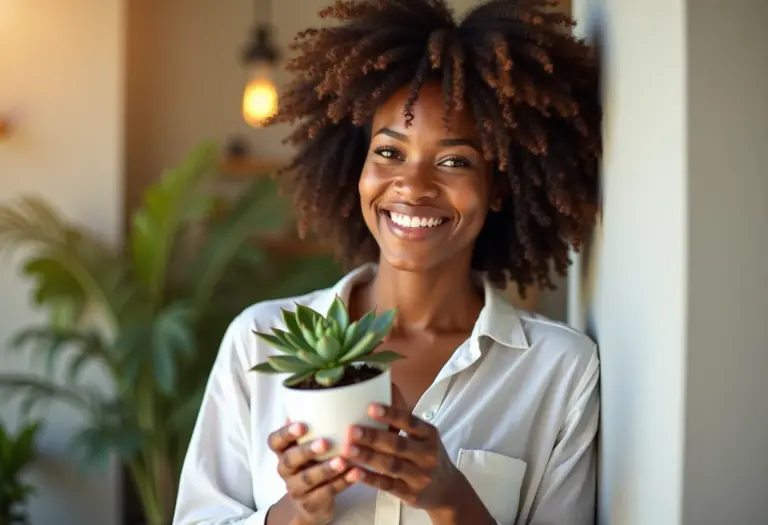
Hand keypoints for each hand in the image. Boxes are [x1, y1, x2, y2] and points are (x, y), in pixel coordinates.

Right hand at [267, 421, 353, 524]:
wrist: (312, 500)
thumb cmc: (312, 461)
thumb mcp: (307, 444)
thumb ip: (313, 425)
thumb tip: (326, 393)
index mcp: (282, 451)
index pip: (274, 441)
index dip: (286, 433)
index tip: (301, 425)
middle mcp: (285, 469)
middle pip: (289, 461)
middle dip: (307, 451)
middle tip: (325, 442)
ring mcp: (296, 488)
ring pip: (308, 479)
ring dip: (327, 469)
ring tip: (344, 460)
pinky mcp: (312, 503)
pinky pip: (327, 492)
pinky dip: (342, 483)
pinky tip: (356, 473)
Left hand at [339, 400, 462, 512]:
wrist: (448, 490)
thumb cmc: (428, 455)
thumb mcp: (424, 435)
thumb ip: (404, 416)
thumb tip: (388, 384)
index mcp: (429, 434)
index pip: (410, 421)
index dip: (391, 414)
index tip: (370, 407)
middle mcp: (427, 454)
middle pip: (398, 444)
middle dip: (373, 437)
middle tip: (350, 430)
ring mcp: (420, 476)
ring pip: (391, 465)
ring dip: (368, 457)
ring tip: (347, 450)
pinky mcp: (411, 494)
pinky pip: (388, 485)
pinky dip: (370, 479)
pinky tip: (354, 473)